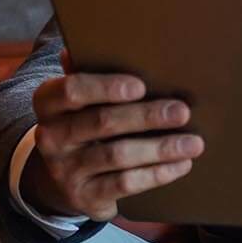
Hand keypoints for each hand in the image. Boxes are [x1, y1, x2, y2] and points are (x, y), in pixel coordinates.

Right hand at [22, 55, 201, 222]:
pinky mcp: (85, 197)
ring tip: (193, 143)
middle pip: (103, 123)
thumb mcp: (77, 100)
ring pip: (118, 155)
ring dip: (160, 148)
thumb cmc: (82, 123)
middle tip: (183, 112)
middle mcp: (51, 137)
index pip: (72, 90)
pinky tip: (181, 164)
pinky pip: (125, 184)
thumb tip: (86, 45)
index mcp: (48, 103)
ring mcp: (66, 170)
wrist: (61, 179)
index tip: (141, 86)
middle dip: (147, 116)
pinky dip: (157, 173)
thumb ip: (85, 73)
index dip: (106, 87)